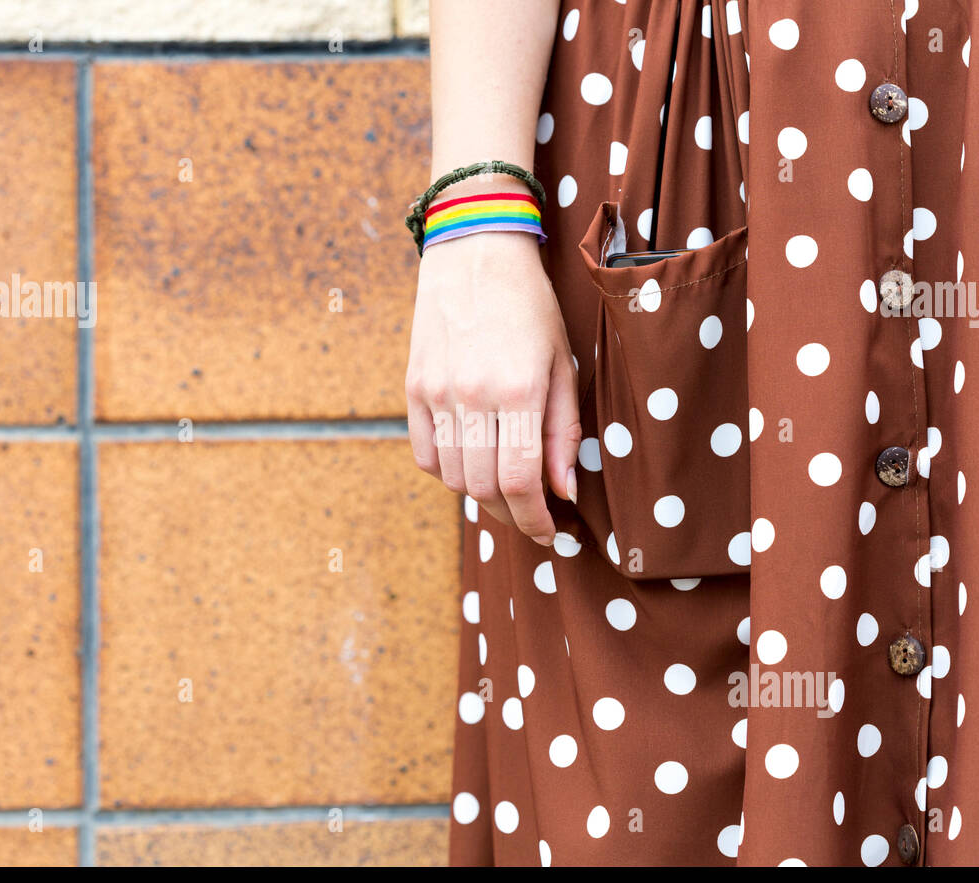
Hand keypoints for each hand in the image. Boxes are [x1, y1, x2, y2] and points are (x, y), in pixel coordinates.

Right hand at [406, 230, 580, 544]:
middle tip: (530, 516)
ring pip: (453, 477)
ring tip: (504, 491)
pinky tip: (471, 463)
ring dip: (481, 497)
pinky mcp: (414, 388)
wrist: (475, 253)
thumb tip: (563, 490)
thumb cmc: (530, 307)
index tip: (550, 532)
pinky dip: (448, 472)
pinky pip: (425, 454)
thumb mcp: (563, 363)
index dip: (536, 519)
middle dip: (512, 515)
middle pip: (484, 488)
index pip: (521, 480)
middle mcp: (472, 396)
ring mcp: (437, 393)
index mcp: (519, 390)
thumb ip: (563, 431)